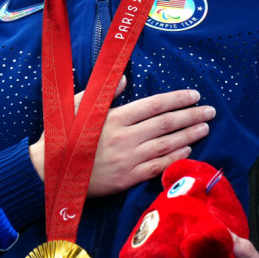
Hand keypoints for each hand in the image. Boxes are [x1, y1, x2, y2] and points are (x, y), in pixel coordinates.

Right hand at [30, 75, 214, 196]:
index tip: (194, 95)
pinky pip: (157, 167)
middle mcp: (125, 137)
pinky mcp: (127, 179)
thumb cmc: (62, 136)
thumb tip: (123, 78)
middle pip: (166, 124)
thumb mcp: (78, 106)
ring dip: (189, 136)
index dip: (177, 99)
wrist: (48, 171)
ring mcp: (128, 160)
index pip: (154, 105)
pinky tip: (188, 151)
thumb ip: (102, 92)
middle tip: (210, 111)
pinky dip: (175, 158)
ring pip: (167, 145)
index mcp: (115, 117)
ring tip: (205, 128)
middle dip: (192, 116)